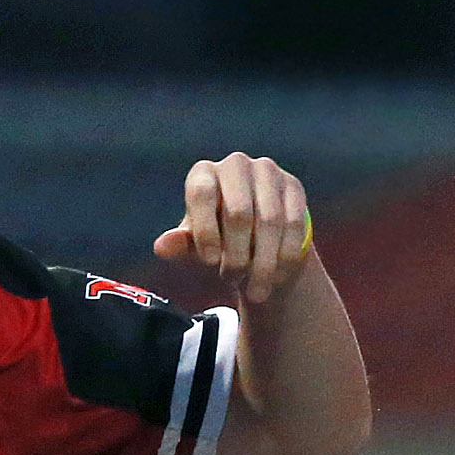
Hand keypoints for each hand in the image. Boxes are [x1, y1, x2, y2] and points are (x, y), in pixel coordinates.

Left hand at [153, 152, 316, 306]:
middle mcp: (235, 164)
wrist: (258, 236)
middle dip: (236, 255)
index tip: (209, 262)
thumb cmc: (218, 238)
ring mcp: (268, 172)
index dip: (206, 230)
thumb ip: (182, 244)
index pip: (202, 194)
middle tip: (232, 281)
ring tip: (255, 290)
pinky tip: (276, 277)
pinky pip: (294, 224)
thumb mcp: (197, 244)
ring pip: (270, 222)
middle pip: (239, 212)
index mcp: (203, 173)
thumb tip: (161, 247)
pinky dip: (285, 256)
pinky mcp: (294, 186)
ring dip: (263, 263)